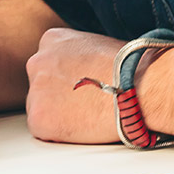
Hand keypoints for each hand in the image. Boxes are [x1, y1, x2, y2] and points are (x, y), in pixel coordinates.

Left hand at [25, 28, 125, 143]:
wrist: (137, 87)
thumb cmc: (129, 67)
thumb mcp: (96, 45)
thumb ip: (78, 56)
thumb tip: (81, 71)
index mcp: (51, 40)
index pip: (49, 63)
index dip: (67, 79)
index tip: (82, 87)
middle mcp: (37, 62)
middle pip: (42, 85)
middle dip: (59, 95)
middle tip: (85, 104)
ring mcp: (36, 90)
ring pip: (41, 108)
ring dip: (59, 114)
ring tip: (88, 115)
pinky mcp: (39, 118)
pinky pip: (44, 130)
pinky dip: (60, 133)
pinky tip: (82, 126)